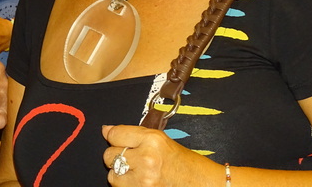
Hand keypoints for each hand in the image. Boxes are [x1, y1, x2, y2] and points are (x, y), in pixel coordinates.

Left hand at [101, 124, 222, 186]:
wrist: (205, 185)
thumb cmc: (185, 163)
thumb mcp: (161, 140)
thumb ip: (133, 134)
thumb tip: (106, 131)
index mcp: (152, 140)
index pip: (114, 134)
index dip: (114, 137)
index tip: (116, 139)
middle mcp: (147, 159)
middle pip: (108, 155)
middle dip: (117, 157)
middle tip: (132, 159)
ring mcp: (144, 181)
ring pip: (112, 176)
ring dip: (120, 175)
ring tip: (137, 173)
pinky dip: (127, 186)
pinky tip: (140, 182)